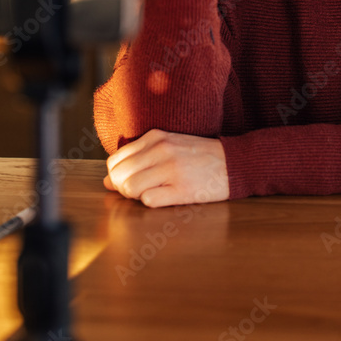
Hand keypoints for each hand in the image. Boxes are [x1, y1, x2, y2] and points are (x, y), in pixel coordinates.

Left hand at [103, 130, 229, 206]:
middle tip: (138, 191)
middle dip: (122, 189)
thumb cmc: (198, 155)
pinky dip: (151, 203)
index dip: (117, 176)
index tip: (129, 181)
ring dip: (136, 197)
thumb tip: (107, 182)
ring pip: (130, 188)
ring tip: (153, 193)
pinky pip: (149, 201)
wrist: (233, 162)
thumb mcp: (168, 146)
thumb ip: (137, 159)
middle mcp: (161, 150)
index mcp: (155, 137)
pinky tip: (165, 197)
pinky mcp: (182, 189)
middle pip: (119, 176)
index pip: (115, 160)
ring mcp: (172, 170)